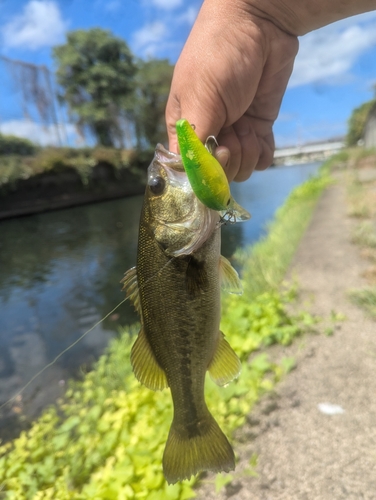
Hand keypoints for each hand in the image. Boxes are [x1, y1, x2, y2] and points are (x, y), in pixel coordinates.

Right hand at [165, 0, 297, 181]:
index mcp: (185, 129)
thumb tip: (193, 176)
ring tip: (248, 124)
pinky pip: (260, 160)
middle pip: (218, 174)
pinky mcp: (257, 129)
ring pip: (240, 169)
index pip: (189, 169)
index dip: (205, 171)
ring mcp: (234, 133)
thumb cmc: (219, 55)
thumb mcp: (200, 98)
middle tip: (235, 130)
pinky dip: (262, 153)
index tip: (220, 152)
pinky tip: (260, 135)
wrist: (260, 24)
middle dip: (230, 159)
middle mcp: (208, 135)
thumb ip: (195, 141)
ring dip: (248, 153)